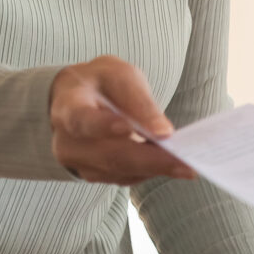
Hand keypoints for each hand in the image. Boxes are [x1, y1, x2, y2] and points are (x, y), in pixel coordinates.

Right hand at [50, 56, 195, 184]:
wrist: (76, 99)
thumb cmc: (100, 83)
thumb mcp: (119, 75)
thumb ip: (138, 100)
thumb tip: (163, 132)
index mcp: (68, 106)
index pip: (81, 119)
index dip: (103, 125)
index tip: (128, 128)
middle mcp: (67, 141)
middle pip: (109, 155)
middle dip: (149, 160)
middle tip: (184, 163)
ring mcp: (78, 163)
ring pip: (120, 171)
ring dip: (154, 169)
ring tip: (186, 165)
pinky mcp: (93, 175)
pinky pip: (124, 177)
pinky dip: (149, 172)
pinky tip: (171, 166)